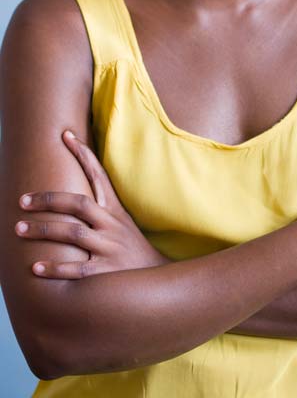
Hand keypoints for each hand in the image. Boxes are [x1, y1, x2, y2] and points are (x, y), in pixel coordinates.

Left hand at [15, 130, 169, 278]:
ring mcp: (110, 248)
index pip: (99, 176)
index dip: (83, 155)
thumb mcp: (122, 223)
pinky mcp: (106, 273)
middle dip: (48, 200)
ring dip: (44, 230)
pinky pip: (77, 270)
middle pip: (78, 204)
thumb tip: (74, 196)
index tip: (66, 136)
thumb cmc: (132, 250)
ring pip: (73, 233)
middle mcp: (112, 226)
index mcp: (115, 211)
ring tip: (19, 229)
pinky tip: (35, 267)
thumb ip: (101, 209)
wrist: (157, 280)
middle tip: (22, 200)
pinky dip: (55, 268)